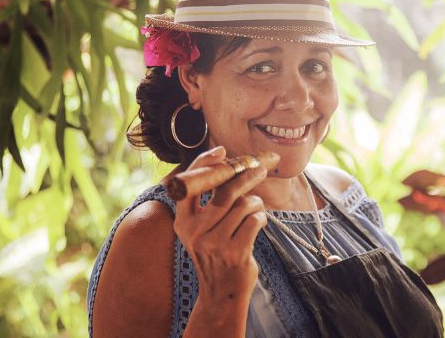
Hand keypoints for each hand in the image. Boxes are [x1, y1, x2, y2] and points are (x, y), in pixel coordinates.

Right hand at [173, 147, 279, 303]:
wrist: (220, 292)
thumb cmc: (216, 252)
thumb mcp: (202, 229)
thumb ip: (208, 202)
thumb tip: (225, 163)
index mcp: (183, 222)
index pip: (191, 185)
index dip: (205, 163)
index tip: (223, 151)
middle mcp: (195, 231)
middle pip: (225, 191)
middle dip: (247, 176)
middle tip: (260, 169)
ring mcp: (214, 243)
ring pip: (244, 205)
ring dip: (256, 203)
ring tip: (256, 210)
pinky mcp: (235, 252)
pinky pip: (255, 220)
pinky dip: (262, 217)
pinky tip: (259, 223)